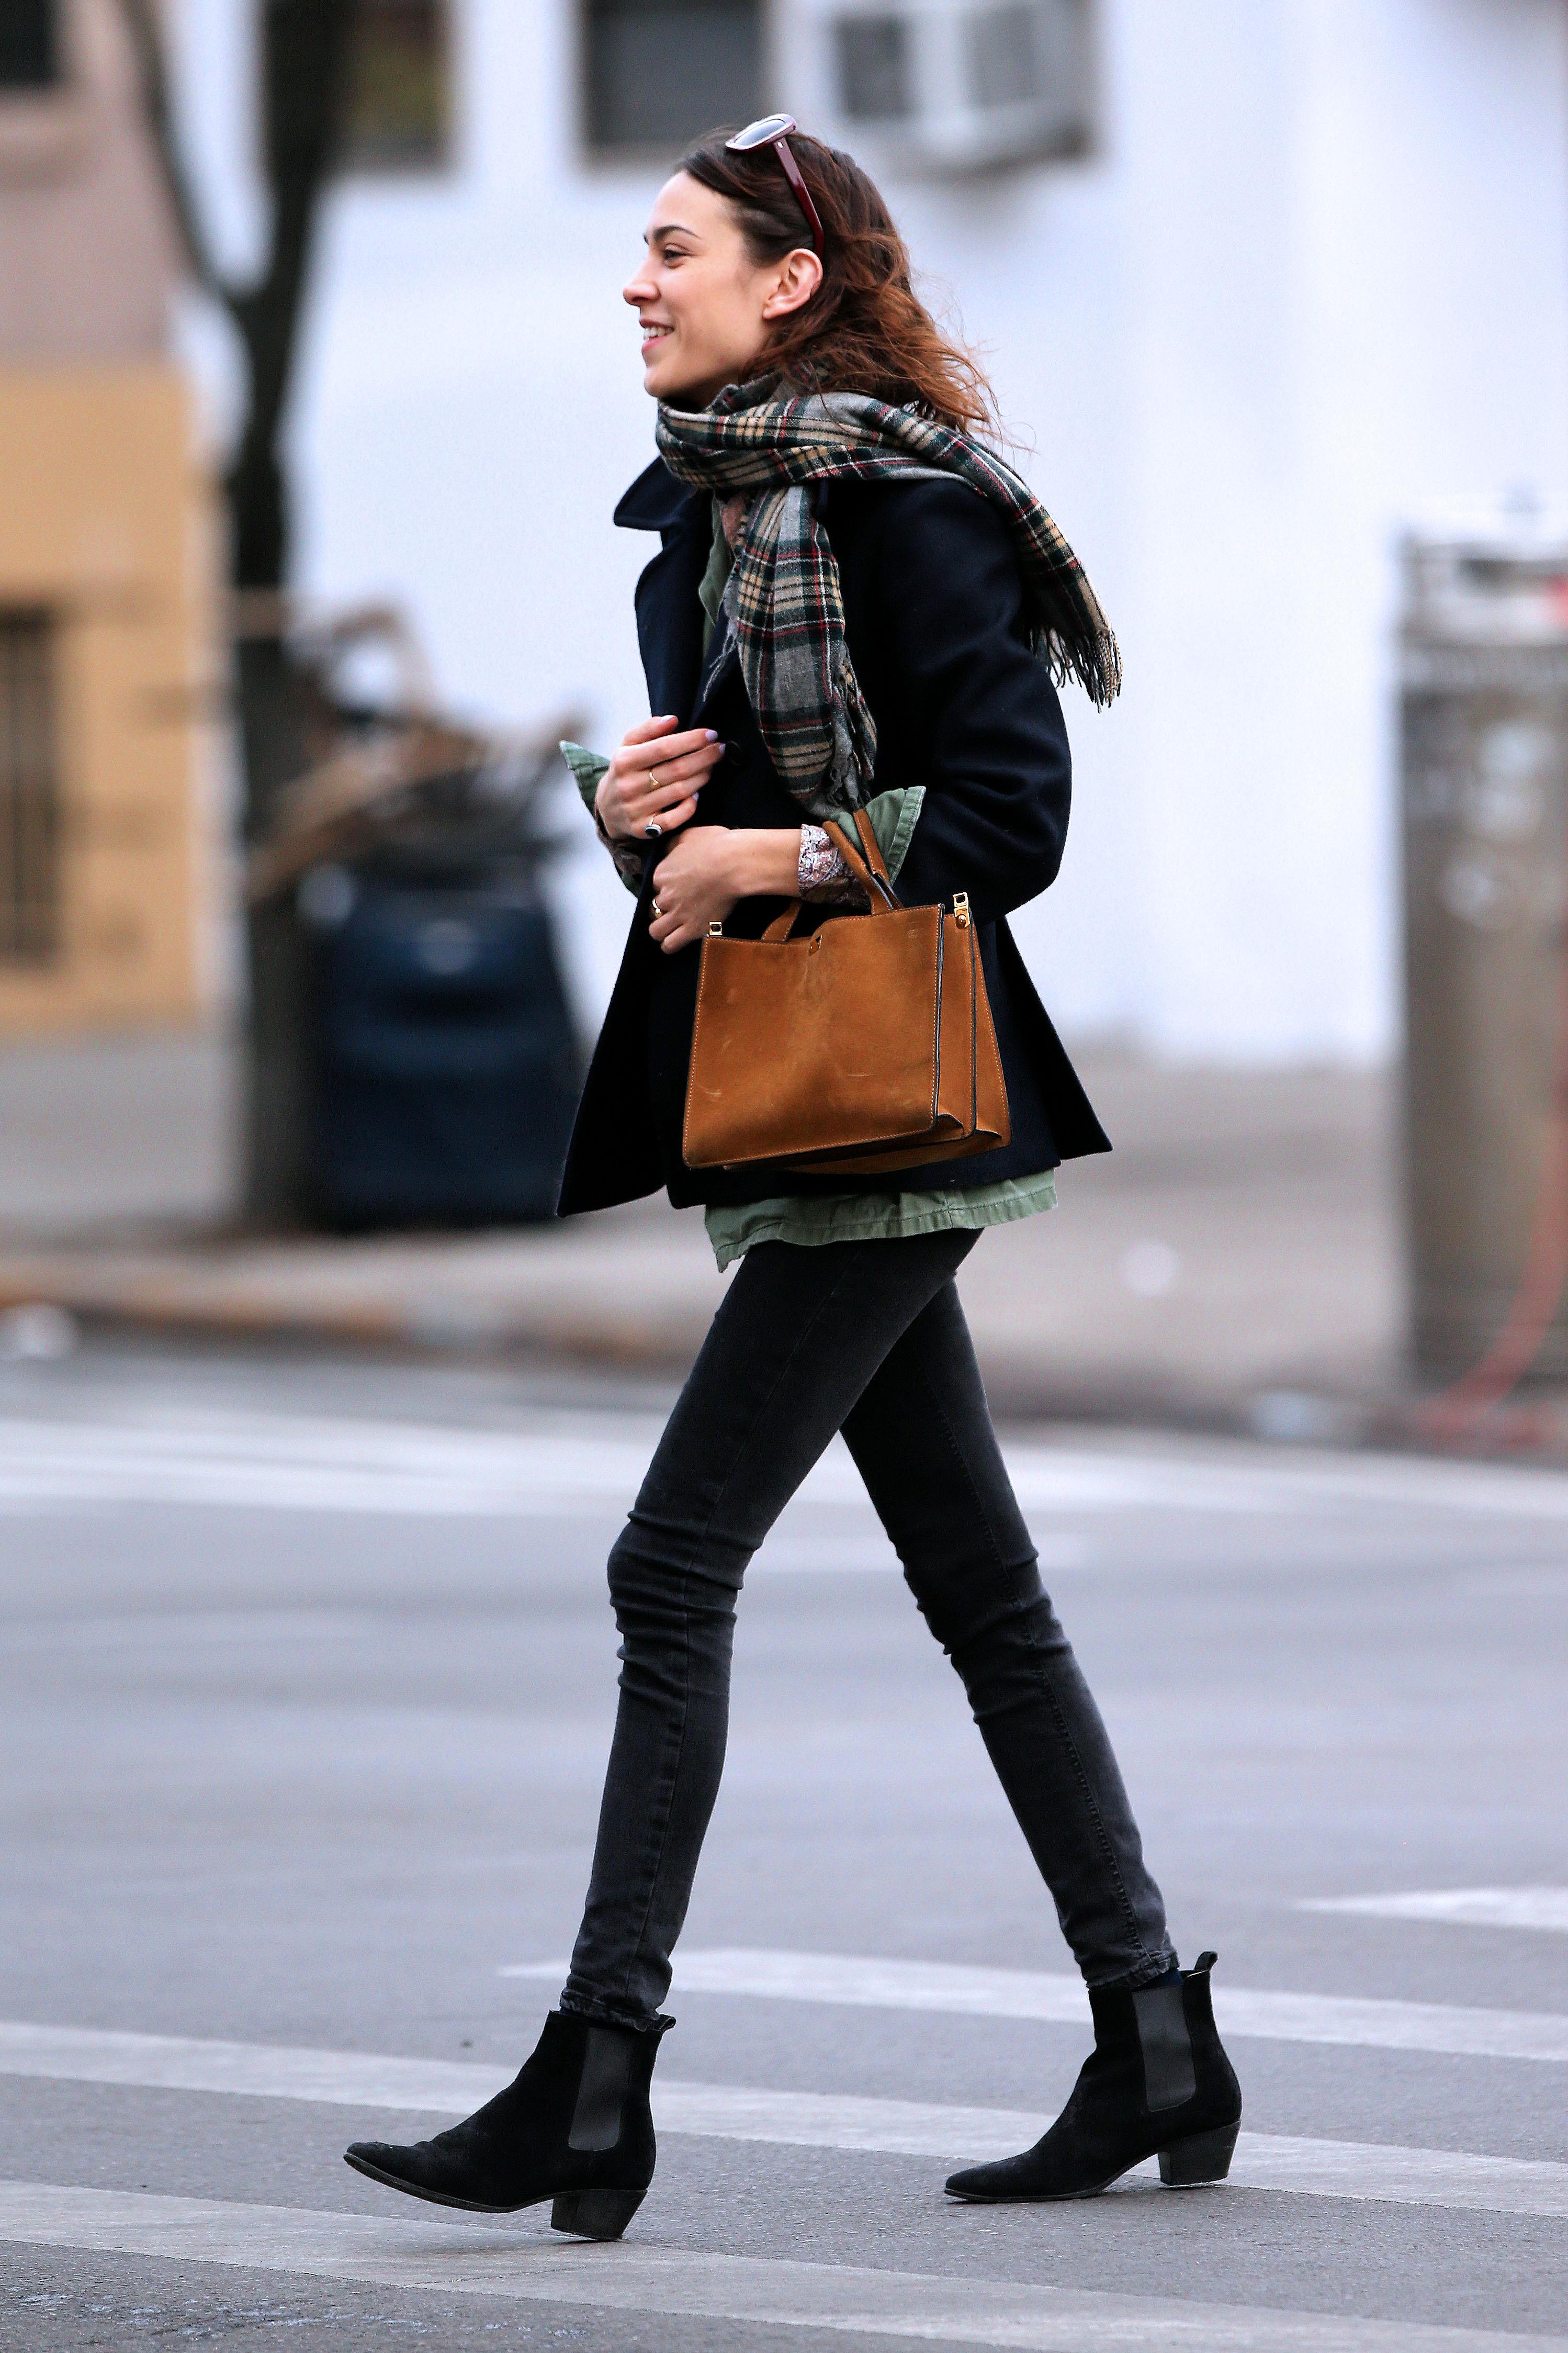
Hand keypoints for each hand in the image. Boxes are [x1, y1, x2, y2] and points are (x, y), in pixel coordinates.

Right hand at [595, 714, 724, 843]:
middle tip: (720, 750)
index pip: (664, 748)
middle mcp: (629, 786)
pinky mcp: (644, 829)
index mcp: (624, 761)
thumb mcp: (628, 746)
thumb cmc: (625, 771)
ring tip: (711, 767)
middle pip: (677, 770)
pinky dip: (690, 805)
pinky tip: (696, 794)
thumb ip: (648, 730)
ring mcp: (636, 809)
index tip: (711, 734)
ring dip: (702, 777)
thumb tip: (673, 719)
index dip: (691, 740)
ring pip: (680, 792)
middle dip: (704, 758)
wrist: (607, 808)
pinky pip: (675, 819)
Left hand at [649, 827, 802, 952]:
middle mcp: (666, 896)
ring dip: (661, 929)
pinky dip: (670, 944)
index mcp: (662, 873)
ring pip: (655, 931)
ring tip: (672, 927)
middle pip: (653, 908)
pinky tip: (676, 939)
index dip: (664, 887)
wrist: (736, 863)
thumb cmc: (717, 845)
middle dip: (663, 908)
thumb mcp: (689, 835)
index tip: (676, 887)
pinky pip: (670, 945)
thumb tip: (667, 849)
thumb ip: (673, 844)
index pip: (653, 886)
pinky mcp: (693, 929)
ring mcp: (678, 914)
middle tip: (676, 907)